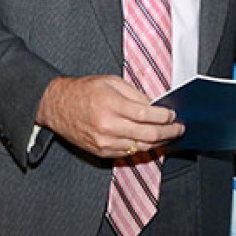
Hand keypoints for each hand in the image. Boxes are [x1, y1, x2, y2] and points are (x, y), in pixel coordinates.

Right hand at [36, 75, 183, 157]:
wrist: (57, 106)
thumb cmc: (84, 91)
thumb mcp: (111, 82)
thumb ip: (135, 95)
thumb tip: (155, 106)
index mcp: (111, 105)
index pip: (146, 115)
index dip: (164, 116)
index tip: (173, 115)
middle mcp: (108, 126)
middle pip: (148, 134)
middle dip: (168, 132)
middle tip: (179, 129)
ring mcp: (105, 142)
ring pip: (141, 147)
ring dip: (159, 142)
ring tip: (169, 135)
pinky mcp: (102, 152)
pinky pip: (129, 152)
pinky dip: (143, 147)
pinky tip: (151, 141)